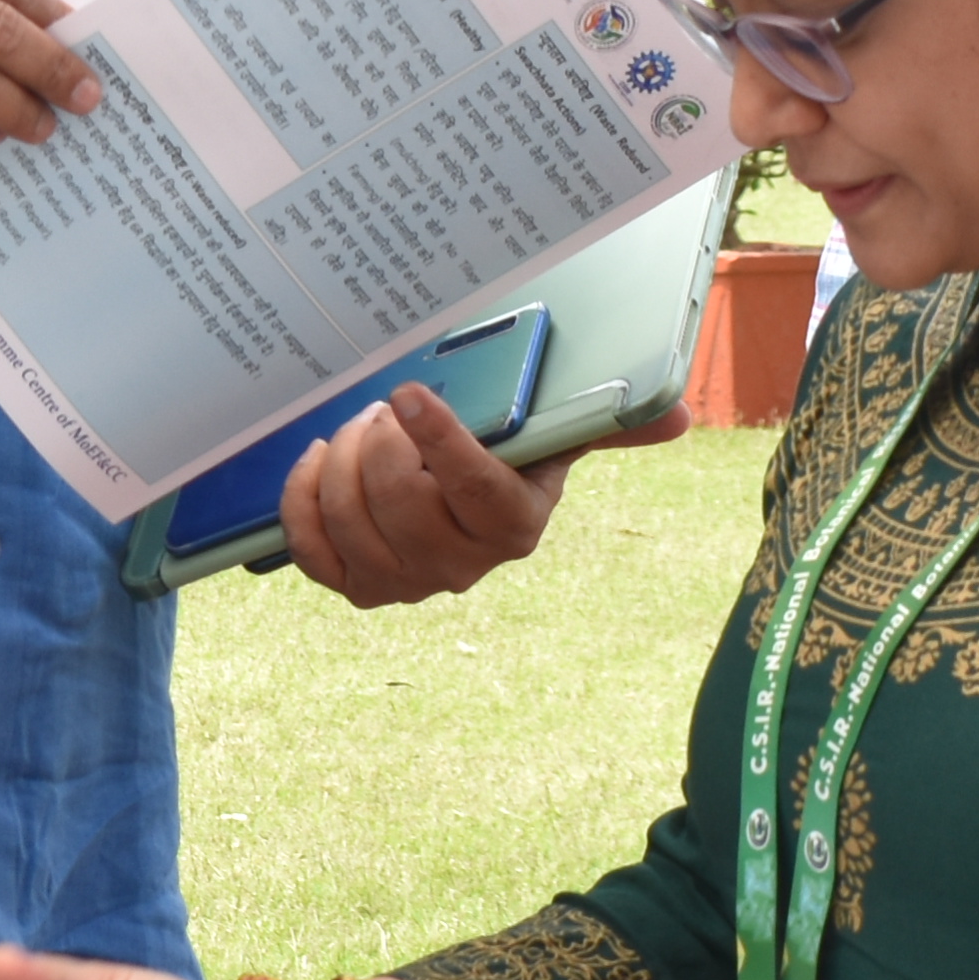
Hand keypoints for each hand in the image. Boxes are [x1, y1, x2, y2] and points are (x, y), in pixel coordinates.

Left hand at [285, 380, 676, 608]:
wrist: (460, 505)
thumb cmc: (506, 458)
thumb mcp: (556, 435)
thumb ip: (608, 422)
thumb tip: (677, 416)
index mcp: (514, 528)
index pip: (474, 489)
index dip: (437, 441)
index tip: (408, 392)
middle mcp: (460, 569)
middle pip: (399, 504)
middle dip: (379, 442)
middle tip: (383, 407)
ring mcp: (402, 585)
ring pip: (349, 519)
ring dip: (341, 459)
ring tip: (359, 427)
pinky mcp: (354, 587)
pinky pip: (310, 550)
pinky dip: (301, 499)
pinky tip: (316, 458)